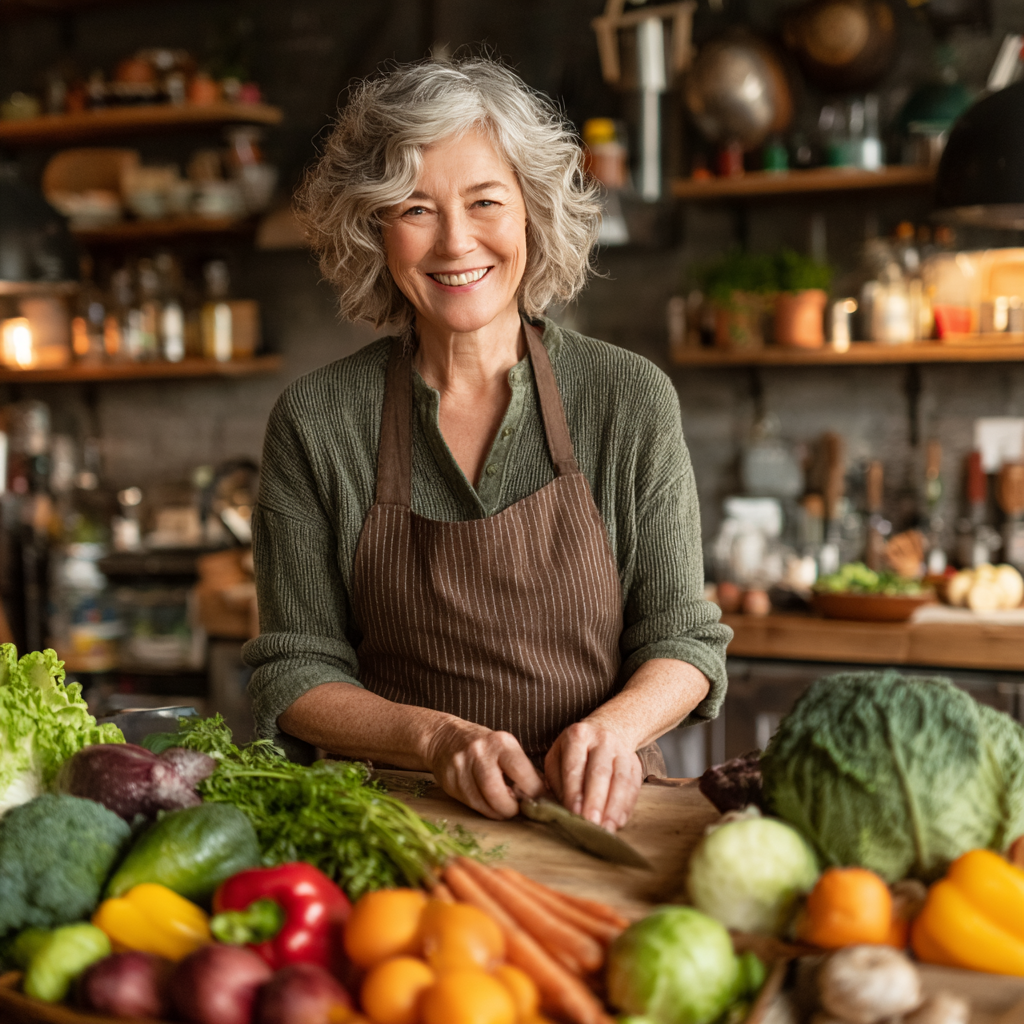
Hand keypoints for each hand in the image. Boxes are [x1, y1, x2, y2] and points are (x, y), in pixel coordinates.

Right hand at [425, 717, 544, 818]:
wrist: (445, 737)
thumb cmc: (485, 747)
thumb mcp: (506, 749)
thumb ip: (524, 771)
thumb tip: (546, 797)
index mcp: (501, 742)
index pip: (521, 772)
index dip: (533, 792)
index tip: (540, 802)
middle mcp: (480, 752)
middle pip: (497, 792)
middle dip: (510, 809)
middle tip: (517, 811)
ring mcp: (461, 766)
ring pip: (482, 802)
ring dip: (497, 812)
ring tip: (504, 809)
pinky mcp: (449, 780)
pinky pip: (470, 803)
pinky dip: (483, 809)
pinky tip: (488, 804)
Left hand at [544, 721, 641, 831]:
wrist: (605, 731)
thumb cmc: (573, 753)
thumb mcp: (558, 759)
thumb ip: (558, 783)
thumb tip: (563, 811)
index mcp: (578, 736)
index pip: (575, 766)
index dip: (574, 791)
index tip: (574, 813)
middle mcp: (602, 740)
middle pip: (600, 772)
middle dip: (596, 800)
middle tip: (592, 823)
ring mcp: (621, 750)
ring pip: (621, 780)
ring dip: (614, 807)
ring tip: (607, 828)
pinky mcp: (635, 763)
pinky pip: (634, 786)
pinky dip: (627, 806)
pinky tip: (619, 821)